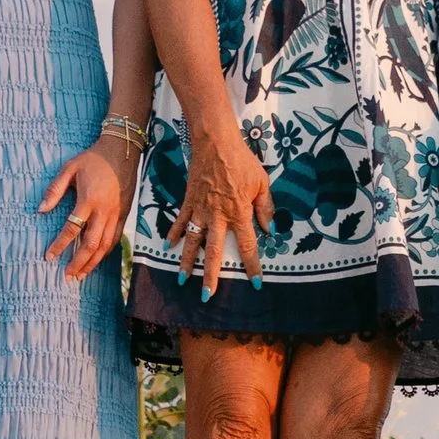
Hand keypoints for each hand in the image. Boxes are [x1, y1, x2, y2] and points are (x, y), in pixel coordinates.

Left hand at [40, 141, 128, 281]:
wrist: (121, 151)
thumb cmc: (92, 159)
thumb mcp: (69, 168)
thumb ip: (55, 190)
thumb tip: (40, 210)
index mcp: (88, 199)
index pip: (72, 228)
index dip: (59, 245)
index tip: (48, 257)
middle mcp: (104, 210)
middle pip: (91, 244)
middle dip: (78, 262)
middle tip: (67, 276)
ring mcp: (116, 214)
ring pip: (105, 245)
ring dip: (93, 262)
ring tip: (81, 275)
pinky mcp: (124, 214)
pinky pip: (116, 238)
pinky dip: (106, 252)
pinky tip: (98, 259)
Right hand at [173, 121, 274, 296]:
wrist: (216, 142)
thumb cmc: (242, 161)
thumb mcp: (262, 182)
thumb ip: (265, 207)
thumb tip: (270, 229)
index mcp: (239, 212)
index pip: (247, 245)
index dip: (252, 265)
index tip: (256, 283)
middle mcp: (218, 216)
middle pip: (214, 252)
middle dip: (210, 276)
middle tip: (207, 296)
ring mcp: (201, 209)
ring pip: (192, 241)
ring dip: (187, 262)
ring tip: (183, 279)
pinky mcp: (188, 200)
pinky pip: (180, 220)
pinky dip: (173, 233)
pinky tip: (169, 245)